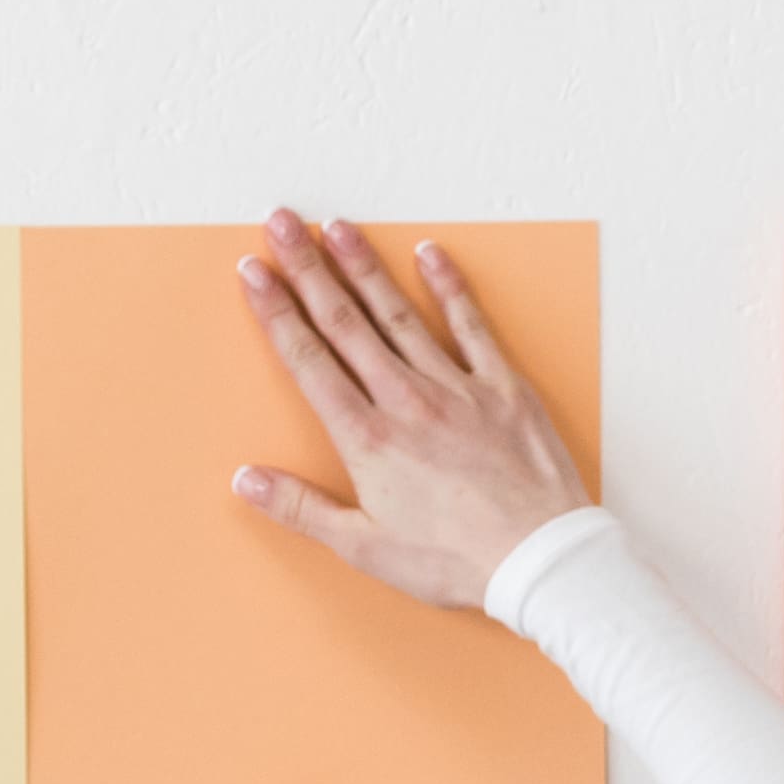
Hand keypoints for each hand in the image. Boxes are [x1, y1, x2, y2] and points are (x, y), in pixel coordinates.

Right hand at [229, 212, 590, 610]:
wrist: (537, 559)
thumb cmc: (453, 561)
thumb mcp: (364, 547)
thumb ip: (301, 509)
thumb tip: (247, 480)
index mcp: (367, 439)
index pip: (309, 359)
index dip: (277, 311)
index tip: (253, 271)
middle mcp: (406, 399)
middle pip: (346, 322)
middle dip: (308, 267)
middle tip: (282, 222)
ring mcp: (456, 387)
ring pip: (400, 313)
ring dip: (364, 265)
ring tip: (336, 226)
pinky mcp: (503, 388)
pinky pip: (472, 325)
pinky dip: (451, 287)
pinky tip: (430, 254)